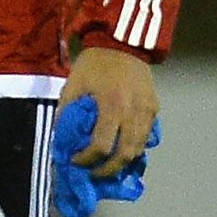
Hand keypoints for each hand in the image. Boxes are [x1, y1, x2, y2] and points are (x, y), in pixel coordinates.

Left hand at [62, 45, 157, 179]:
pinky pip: (146, 137)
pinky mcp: (154, 108)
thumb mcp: (73, 85)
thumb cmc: (94, 64)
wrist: (122, 43)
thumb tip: (62, 140)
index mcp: (111, 105)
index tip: (75, 161)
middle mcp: (133, 112)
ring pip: (139, 149)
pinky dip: (134, 149)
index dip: (87, 160)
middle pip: (124, 154)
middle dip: (107, 170)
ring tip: (106, 166)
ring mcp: (147, 111)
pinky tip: (121, 152)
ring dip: (122, 163)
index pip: (101, 146)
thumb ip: (67, 114)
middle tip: (93, 173)